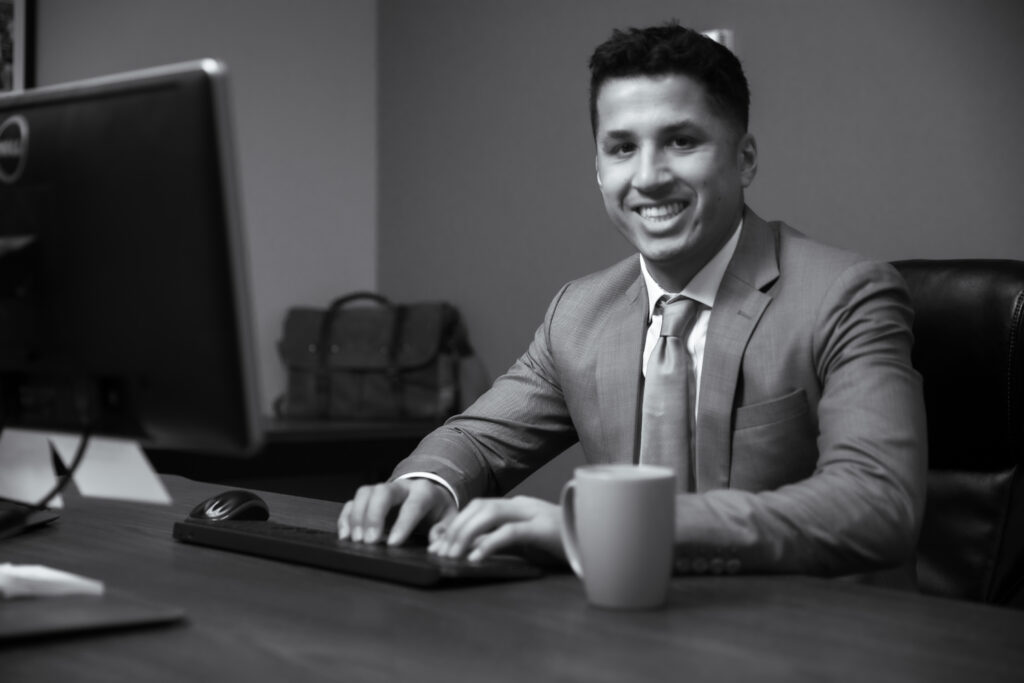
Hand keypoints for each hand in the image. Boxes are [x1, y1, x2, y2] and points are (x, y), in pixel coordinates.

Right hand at [338, 479, 455, 545]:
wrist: (430, 495)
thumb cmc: (439, 511)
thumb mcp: (450, 519)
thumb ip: (445, 530)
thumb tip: (434, 542)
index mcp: (425, 492)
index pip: (413, 504)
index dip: (403, 523)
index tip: (393, 544)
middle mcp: (402, 486)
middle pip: (383, 492)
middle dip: (374, 516)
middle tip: (369, 541)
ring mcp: (383, 489)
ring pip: (365, 493)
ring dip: (357, 516)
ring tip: (356, 540)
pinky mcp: (370, 497)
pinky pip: (353, 501)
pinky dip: (347, 517)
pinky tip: (345, 535)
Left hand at [428, 495, 564, 562]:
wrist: (599, 543)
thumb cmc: (561, 546)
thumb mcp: (525, 545)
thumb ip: (499, 543)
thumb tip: (467, 551)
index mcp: (518, 507)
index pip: (479, 506)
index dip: (456, 522)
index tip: (438, 544)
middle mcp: (524, 505)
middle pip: (480, 506)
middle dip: (456, 528)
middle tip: (441, 552)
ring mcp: (535, 514)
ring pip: (491, 514)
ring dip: (467, 533)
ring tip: (453, 555)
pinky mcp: (545, 530)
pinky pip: (511, 532)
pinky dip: (489, 544)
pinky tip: (476, 558)